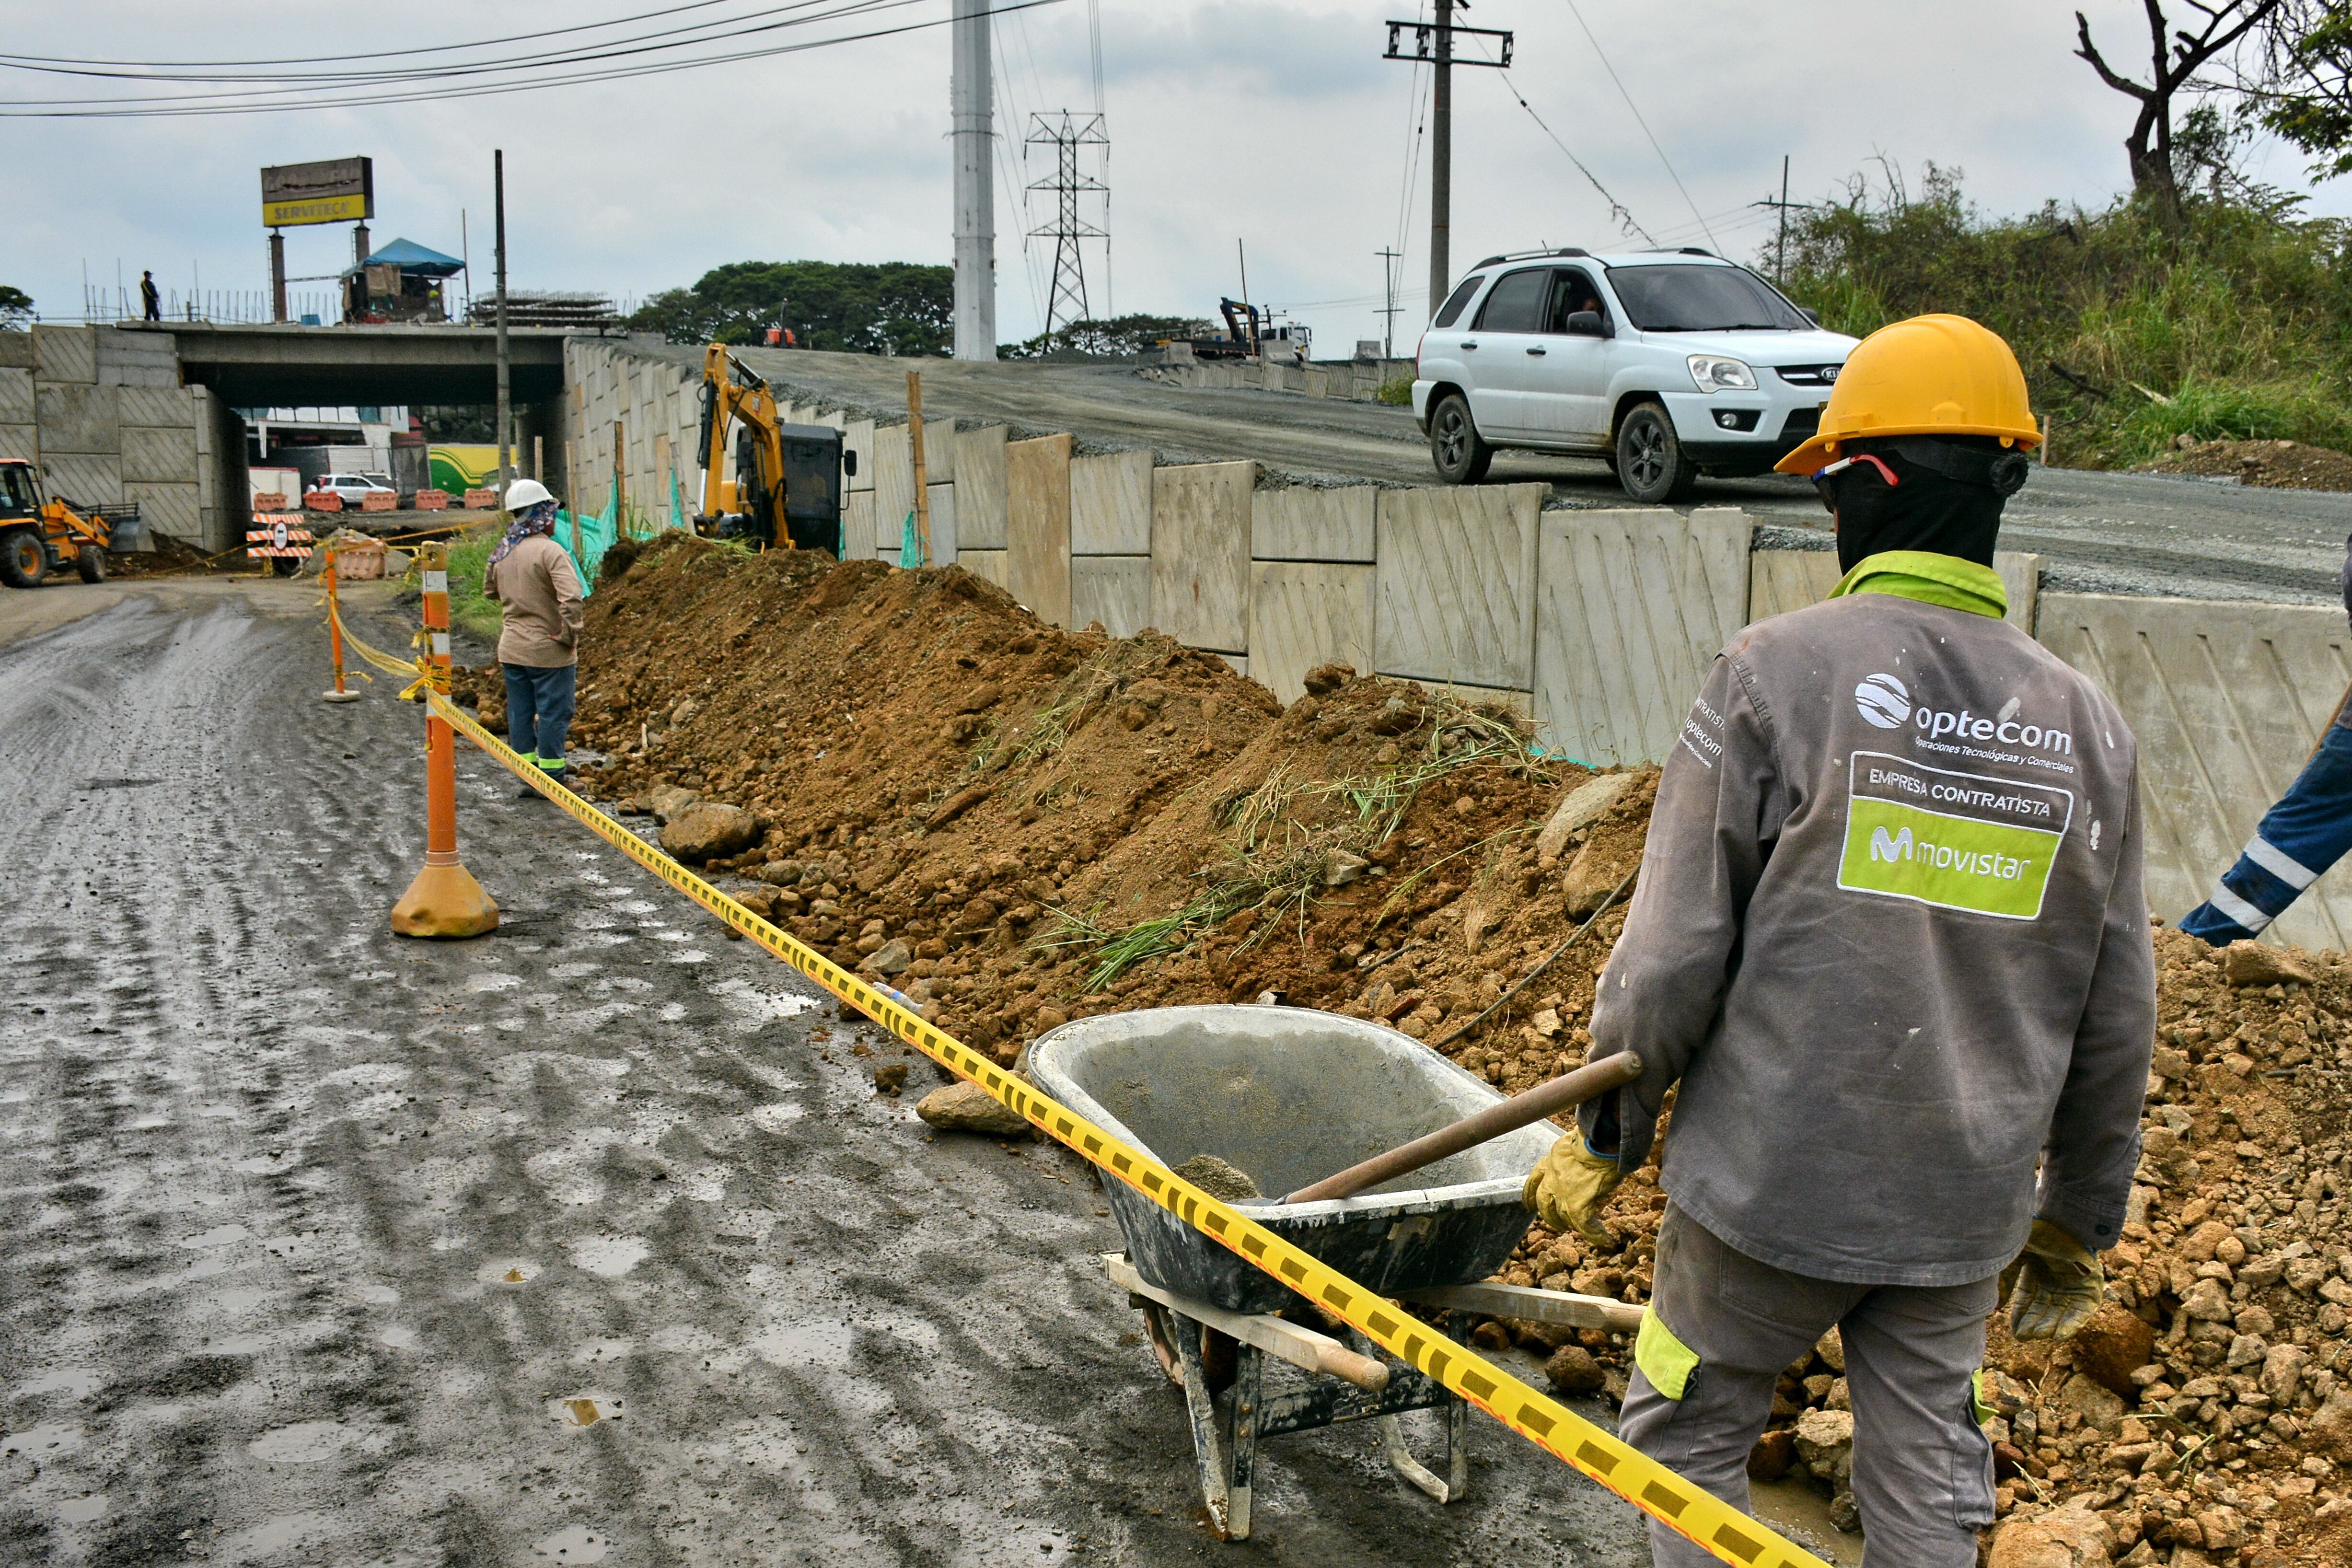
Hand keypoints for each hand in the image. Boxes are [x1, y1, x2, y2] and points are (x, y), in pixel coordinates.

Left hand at [1522, 1134, 1623, 1247]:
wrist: (1600, 1141)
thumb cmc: (1594, 1137)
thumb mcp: (1574, 1143)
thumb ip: (1572, 1155)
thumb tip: (1584, 1158)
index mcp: (1551, 1161)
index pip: (1534, 1179)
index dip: (1530, 1194)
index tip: (1528, 1204)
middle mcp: (1552, 1179)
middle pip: (1544, 1203)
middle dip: (1548, 1214)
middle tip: (1555, 1222)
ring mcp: (1563, 1194)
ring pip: (1562, 1216)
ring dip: (1570, 1224)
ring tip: (1577, 1229)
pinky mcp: (1577, 1205)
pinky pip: (1584, 1225)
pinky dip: (1594, 1234)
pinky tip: (1604, 1239)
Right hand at [2008, 1219, 2103, 1340]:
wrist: (2062, 1221)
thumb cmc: (2036, 1234)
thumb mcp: (2014, 1257)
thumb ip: (2005, 1281)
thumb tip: (1995, 1307)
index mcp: (2038, 1273)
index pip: (2028, 1300)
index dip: (2021, 1316)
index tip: (2015, 1331)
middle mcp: (2056, 1281)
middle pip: (2045, 1309)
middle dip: (2035, 1324)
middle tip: (2025, 1337)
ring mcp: (2074, 1285)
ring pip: (2063, 1312)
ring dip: (2052, 1326)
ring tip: (2040, 1336)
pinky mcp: (2091, 1288)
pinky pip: (2082, 1311)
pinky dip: (2072, 1323)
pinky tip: (2060, 1335)